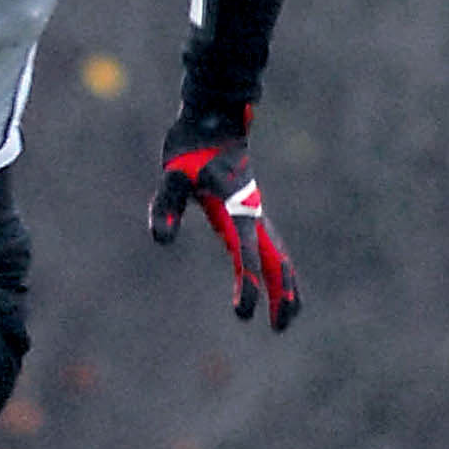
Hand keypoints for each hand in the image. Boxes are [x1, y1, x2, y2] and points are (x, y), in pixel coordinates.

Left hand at [149, 108, 300, 330]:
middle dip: (281, 294)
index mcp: (236, 210)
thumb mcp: (172, 175)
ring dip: (286, 284)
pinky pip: (272, 244)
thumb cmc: (190, 148)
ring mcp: (256, 211)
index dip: (248, 284)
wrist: (214, 119)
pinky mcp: (251, 209)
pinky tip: (276, 281)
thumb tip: (161, 241)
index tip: (244, 313)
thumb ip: (167, 206)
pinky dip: (278, 267)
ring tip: (287, 317)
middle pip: (276, 260)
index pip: (246, 255)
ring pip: (280, 254)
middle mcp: (253, 213)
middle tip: (278, 329)